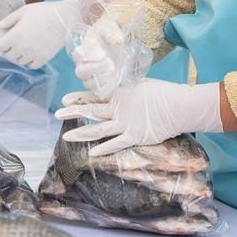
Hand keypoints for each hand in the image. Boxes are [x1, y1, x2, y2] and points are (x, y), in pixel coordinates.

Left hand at [0, 0, 80, 68]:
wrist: (64, 19)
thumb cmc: (44, 12)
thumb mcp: (24, 11)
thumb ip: (9, 19)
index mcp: (14, 36)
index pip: (0, 47)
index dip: (2, 42)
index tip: (7, 39)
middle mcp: (21, 48)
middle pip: (8, 56)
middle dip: (10, 50)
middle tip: (16, 42)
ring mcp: (32, 55)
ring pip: (19, 62)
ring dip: (20, 56)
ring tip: (26, 46)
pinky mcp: (43, 59)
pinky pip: (32, 66)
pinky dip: (30, 61)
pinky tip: (33, 53)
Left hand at [56, 80, 221, 156]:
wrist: (179, 105)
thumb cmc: (163, 93)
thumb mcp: (140, 83)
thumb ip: (125, 87)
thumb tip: (115, 85)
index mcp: (120, 93)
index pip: (94, 95)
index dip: (79, 97)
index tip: (64, 98)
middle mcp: (119, 108)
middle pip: (91, 111)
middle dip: (73, 112)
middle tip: (57, 113)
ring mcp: (125, 123)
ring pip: (98, 129)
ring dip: (81, 133)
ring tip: (66, 136)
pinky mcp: (134, 136)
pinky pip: (116, 144)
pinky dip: (104, 149)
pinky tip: (92, 153)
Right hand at [72, 17, 127, 99]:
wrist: (115, 44)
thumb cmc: (108, 34)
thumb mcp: (110, 28)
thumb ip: (112, 33)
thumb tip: (118, 41)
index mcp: (82, 51)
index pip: (76, 56)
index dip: (86, 56)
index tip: (102, 52)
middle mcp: (83, 65)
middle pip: (81, 72)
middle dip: (96, 68)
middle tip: (110, 62)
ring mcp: (90, 76)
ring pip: (88, 83)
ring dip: (101, 78)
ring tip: (114, 70)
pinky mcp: (100, 84)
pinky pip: (99, 90)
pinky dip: (106, 87)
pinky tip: (115, 79)